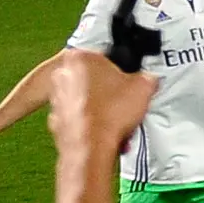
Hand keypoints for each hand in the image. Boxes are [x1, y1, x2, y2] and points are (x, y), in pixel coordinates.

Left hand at [46, 49, 157, 163]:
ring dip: (100, 107)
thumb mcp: (144, 87)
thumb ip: (147, 77)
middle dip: (109, 90)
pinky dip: (90, 123)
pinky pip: (78, 118)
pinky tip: (105, 131)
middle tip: (124, 100)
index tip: (129, 80)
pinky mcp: (55, 119)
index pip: (105, 56)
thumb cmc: (109, 114)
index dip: (121, 70)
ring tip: (117, 120)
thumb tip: (147, 80)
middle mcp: (62, 74)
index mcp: (80, 57)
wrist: (91, 147)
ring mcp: (56, 97)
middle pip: (93, 77)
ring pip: (85, 98)